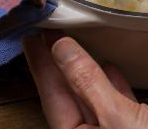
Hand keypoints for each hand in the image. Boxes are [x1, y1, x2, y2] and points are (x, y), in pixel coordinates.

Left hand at [24, 33, 147, 128]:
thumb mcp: (116, 116)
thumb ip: (88, 82)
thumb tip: (62, 50)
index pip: (51, 95)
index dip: (41, 64)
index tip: (31, 37)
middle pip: (68, 93)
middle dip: (57, 62)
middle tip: (48, 31)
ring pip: (90, 94)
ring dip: (82, 68)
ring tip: (72, 41)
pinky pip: (114, 100)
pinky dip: (110, 81)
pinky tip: (109, 65)